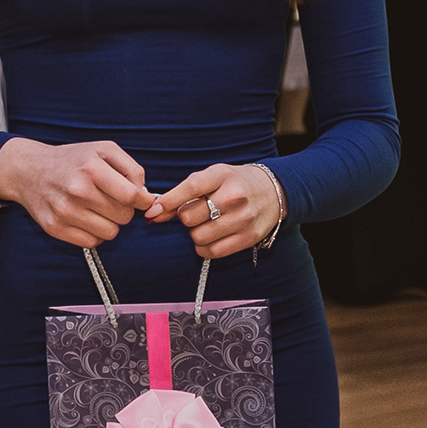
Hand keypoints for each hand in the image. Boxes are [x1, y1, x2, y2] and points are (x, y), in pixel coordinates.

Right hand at [0, 136, 148, 247]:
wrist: (29, 170)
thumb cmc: (72, 160)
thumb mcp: (103, 149)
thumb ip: (131, 168)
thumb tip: (145, 194)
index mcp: (91, 168)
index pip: (131, 196)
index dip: (143, 201)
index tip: (142, 200)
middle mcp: (77, 191)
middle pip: (123, 216)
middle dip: (124, 209)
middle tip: (112, 199)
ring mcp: (64, 211)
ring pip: (110, 233)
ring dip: (110, 223)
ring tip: (98, 209)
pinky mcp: (55, 228)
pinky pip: (91, 242)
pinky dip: (94, 233)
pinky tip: (86, 218)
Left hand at [148, 162, 284, 261]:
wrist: (273, 191)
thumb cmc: (235, 183)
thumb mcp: (213, 177)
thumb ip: (184, 192)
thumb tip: (154, 212)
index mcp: (222, 175)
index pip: (191, 188)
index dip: (168, 201)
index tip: (152, 211)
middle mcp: (234, 196)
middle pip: (190, 217)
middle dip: (186, 218)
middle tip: (196, 213)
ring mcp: (243, 218)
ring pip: (199, 236)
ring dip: (196, 233)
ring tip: (206, 224)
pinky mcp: (248, 238)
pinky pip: (213, 252)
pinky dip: (204, 248)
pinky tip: (211, 237)